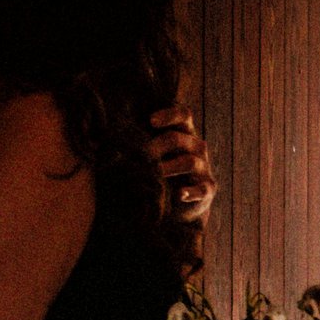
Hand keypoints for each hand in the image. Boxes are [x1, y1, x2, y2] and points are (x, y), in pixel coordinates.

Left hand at [149, 107, 214, 222]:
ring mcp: (204, 169)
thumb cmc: (162, 170)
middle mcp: (197, 148)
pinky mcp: (207, 189)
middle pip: (180, 139)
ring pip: (190, 162)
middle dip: (157, 145)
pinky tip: (178, 194)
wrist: (180, 203)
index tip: (151, 121)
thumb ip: (141, 141)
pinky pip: (201, 189)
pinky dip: (190, 192)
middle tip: (141, 155)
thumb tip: (111, 133)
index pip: (184, 116)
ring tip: (153, 174)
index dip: (169, 115)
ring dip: (168, 167)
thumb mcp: (154, 152)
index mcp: (185, 134)